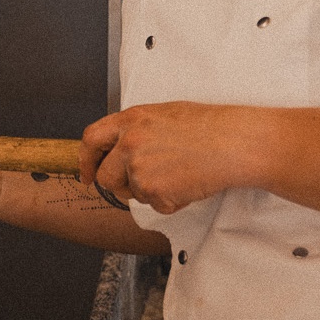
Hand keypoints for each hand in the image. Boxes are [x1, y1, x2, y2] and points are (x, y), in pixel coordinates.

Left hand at [79, 102, 262, 213]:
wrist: (234, 143)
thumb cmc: (208, 126)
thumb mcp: (163, 114)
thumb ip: (136, 130)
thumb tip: (119, 147)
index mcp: (130, 120)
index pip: (90, 140)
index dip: (86, 160)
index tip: (87, 174)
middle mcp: (129, 144)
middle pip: (105, 176)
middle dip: (119, 184)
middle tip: (141, 183)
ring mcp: (140, 169)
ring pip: (132, 193)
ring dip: (149, 191)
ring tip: (177, 174)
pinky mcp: (154, 192)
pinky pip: (155, 205)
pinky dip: (170, 200)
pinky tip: (188, 183)